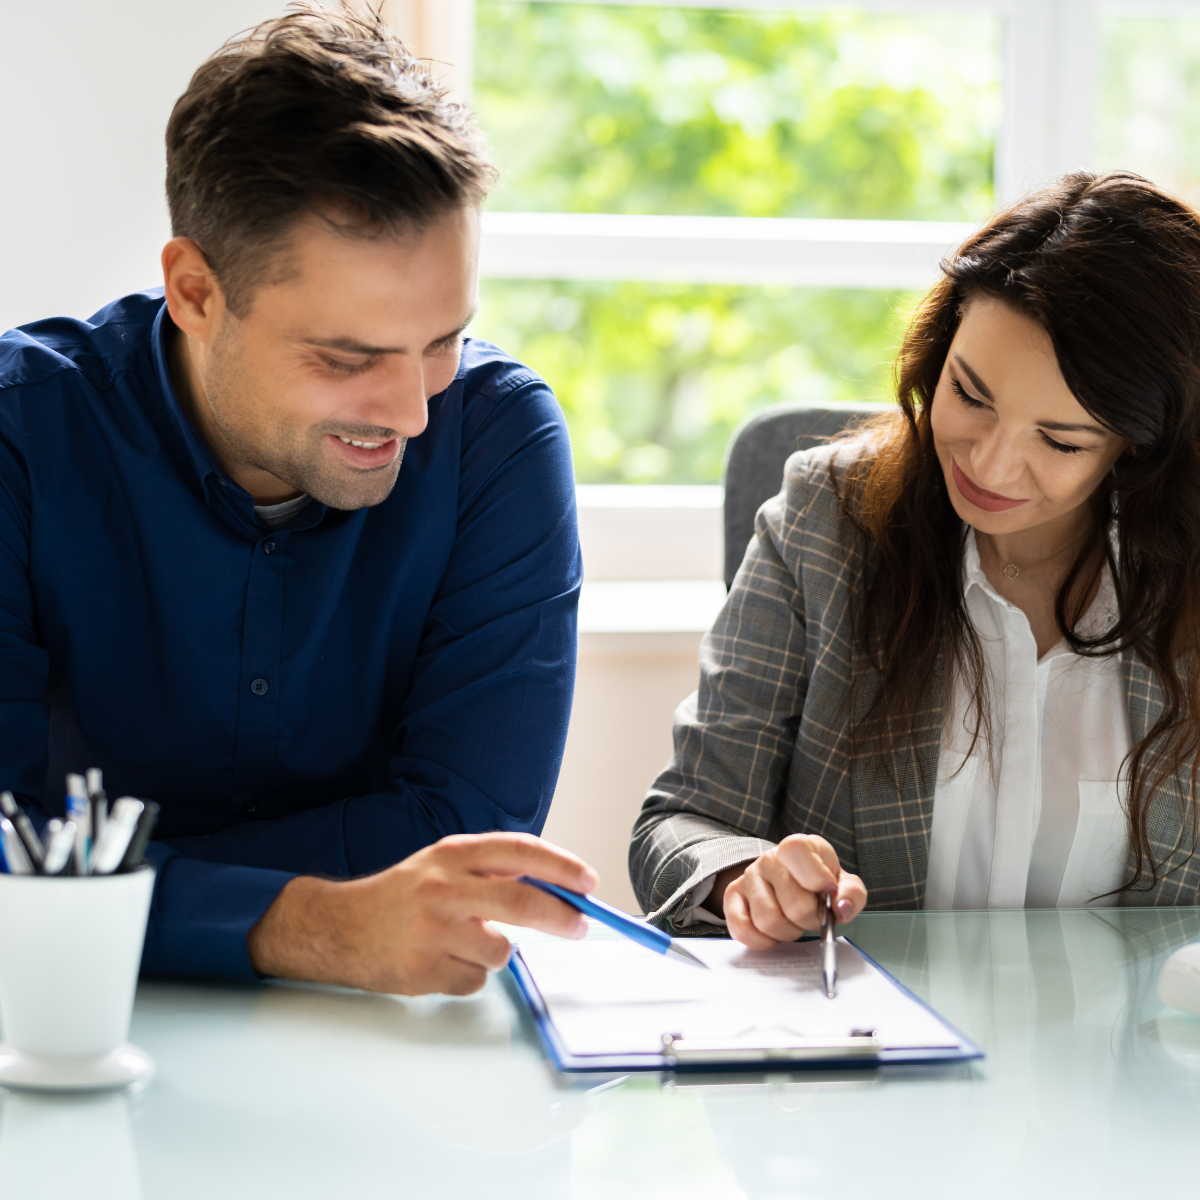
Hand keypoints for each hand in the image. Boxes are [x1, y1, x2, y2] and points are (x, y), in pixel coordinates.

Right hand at [247, 832, 598, 994]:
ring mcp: (432, 930)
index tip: (588, 881)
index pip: (520, 851)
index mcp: (453, 854)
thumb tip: (557, 887)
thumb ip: (492, 871)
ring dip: (494, 952)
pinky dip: (468, 975)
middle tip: (578, 926)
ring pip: (500, 950)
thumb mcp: (444, 864)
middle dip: (561, 917)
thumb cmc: (403, 896)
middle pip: (522, 902)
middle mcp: (443, 887)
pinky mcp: (422, 970)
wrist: (339, 927)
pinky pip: (474, 979)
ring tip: (464, 943)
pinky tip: (441, 961)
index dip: (561, 866)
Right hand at [714, 834, 866, 950]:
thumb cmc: (818, 885)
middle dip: (809, 920)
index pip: (796, 851)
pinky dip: (762, 941)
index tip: (827, 891)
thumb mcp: (842, 883)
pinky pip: (742, 929)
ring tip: (793, 923)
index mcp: (797, 847)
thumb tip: (841, 909)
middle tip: (812, 917)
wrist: (788, 883)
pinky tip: (773, 934)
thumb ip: (851, 894)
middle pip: (793, 904)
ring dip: (788, 932)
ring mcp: (748, 877)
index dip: (816, 877)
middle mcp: (769, 859)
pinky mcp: (732, 897)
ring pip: (768, 921)